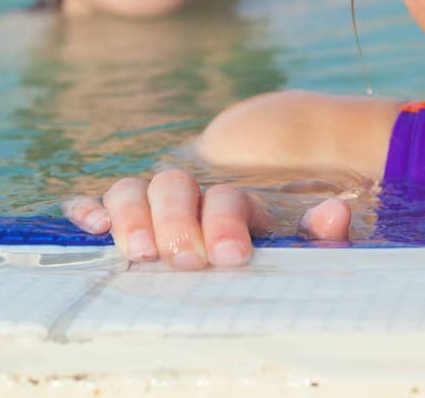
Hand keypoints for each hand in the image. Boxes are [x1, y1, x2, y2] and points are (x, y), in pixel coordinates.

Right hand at [62, 169, 352, 269]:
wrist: (262, 167)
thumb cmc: (276, 229)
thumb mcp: (302, 234)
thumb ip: (319, 230)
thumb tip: (334, 213)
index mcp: (235, 198)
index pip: (226, 199)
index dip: (225, 223)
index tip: (230, 257)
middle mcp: (192, 191)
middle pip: (173, 186)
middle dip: (175, 222)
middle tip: (183, 259)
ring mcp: (156, 198)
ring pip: (133, 188)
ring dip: (131, 216)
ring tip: (139, 251)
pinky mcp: (126, 213)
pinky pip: (99, 200)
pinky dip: (89, 207)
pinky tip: (91, 225)